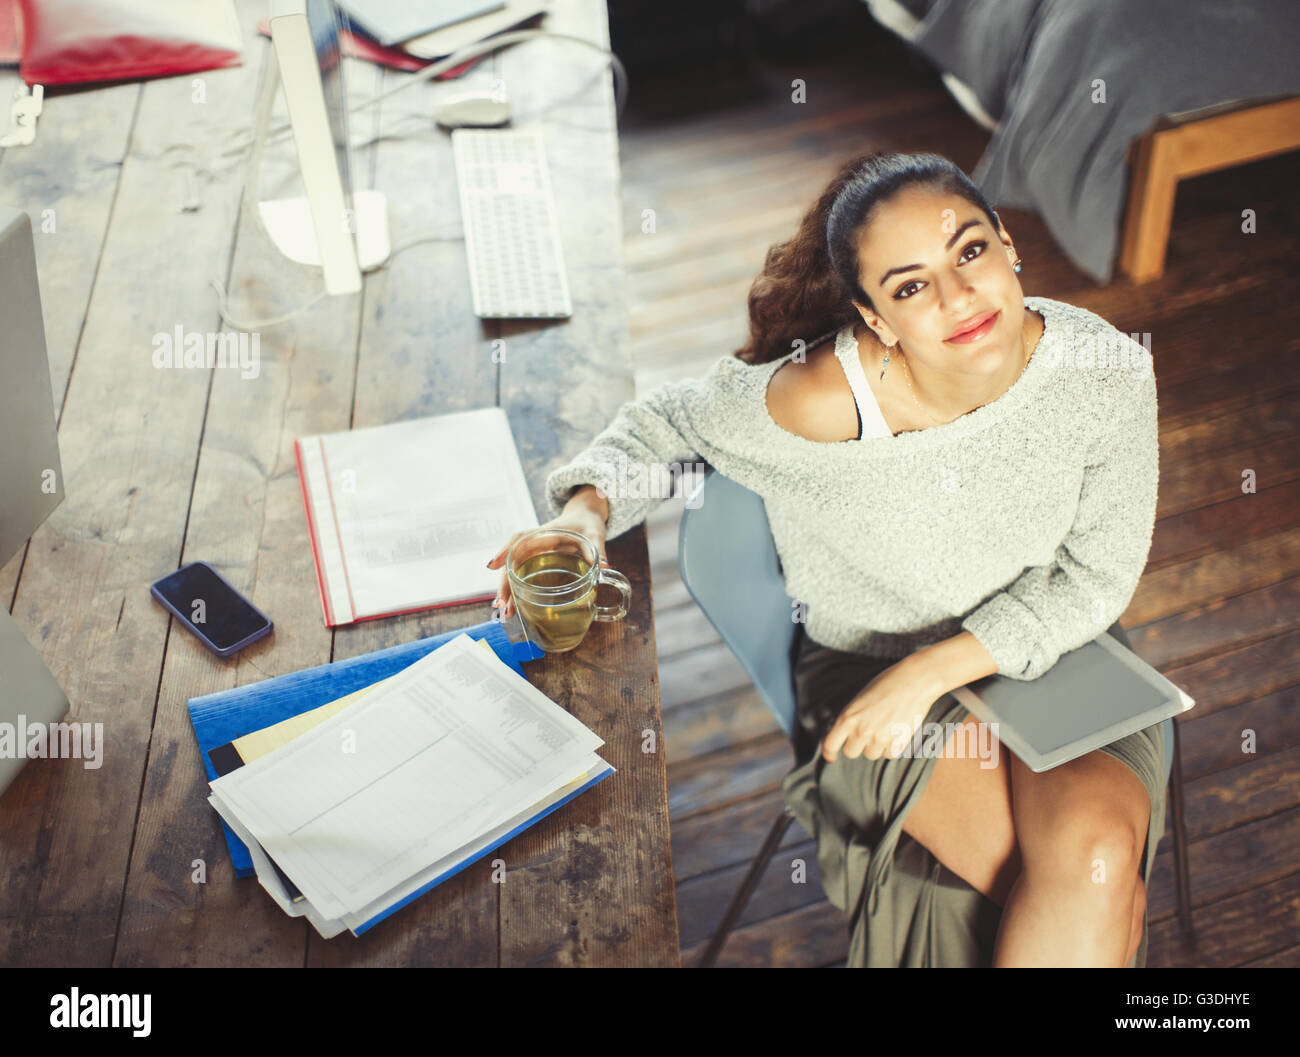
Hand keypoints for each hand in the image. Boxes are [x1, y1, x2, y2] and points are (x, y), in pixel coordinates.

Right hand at [485, 489, 609, 620]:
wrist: (585, 516)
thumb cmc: (588, 523)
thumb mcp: (595, 533)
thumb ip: (598, 548)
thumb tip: (605, 566)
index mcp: (546, 532)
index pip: (521, 540)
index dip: (506, 551)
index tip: (493, 566)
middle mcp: (535, 542)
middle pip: (513, 561)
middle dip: (505, 583)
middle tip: (502, 605)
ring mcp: (534, 552)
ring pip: (514, 570)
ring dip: (508, 590)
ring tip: (505, 611)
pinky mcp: (537, 560)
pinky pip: (521, 573)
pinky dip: (515, 589)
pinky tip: (512, 606)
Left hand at [821, 656, 944, 763]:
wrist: (914, 681)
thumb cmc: (887, 684)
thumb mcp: (860, 698)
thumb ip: (852, 717)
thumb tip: (846, 734)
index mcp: (848, 717)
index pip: (830, 744)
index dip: (829, 753)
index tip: (831, 756)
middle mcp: (861, 731)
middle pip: (851, 752)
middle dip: (856, 745)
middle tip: (866, 733)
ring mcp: (880, 738)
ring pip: (871, 754)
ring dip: (875, 746)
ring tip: (884, 727)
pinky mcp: (897, 743)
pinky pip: (889, 754)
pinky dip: (891, 747)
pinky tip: (896, 731)